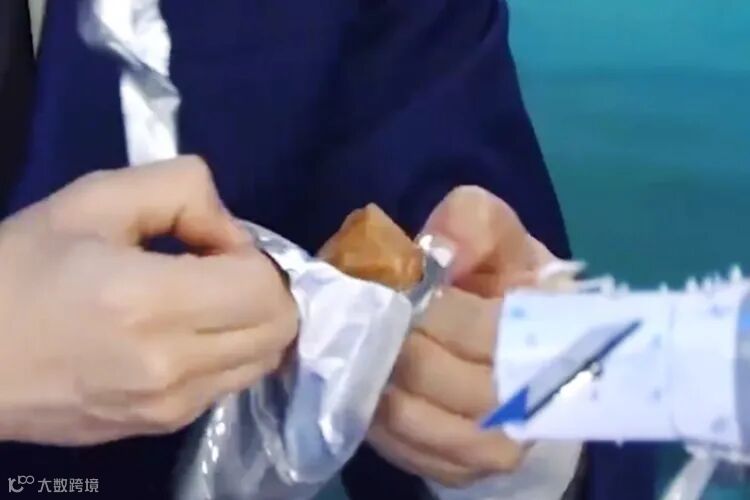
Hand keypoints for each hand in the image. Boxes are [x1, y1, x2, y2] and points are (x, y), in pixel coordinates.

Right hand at [0, 156, 297, 444]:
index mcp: (149, 303)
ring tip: (202, 303)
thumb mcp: (96, 198)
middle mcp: (169, 367)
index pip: (264, 289)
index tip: (212, 244)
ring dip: (252, 325)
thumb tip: (235, 235)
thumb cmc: (23, 270)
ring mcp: (168, 408)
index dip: (255, 256)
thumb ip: (184, 191)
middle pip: (278, 330)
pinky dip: (228, 354)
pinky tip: (185, 334)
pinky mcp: (161, 429)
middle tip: (218, 271)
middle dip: (265, 291)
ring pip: (262, 363)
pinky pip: (228, 386)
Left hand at [368, 186, 556, 486]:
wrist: (511, 347)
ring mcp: (495, 444)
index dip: (435, 305)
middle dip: (392, 334)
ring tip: (368, 341)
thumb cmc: (500, 278)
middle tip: (375, 310)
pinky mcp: (459, 468)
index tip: (405, 283)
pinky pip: (399, 445)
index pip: (485, 330)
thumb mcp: (494, 232)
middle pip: (434, 373)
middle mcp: (532, 400)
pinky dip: (374, 410)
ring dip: (375, 372)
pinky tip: (372, 378)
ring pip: (410, 415)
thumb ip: (473, 223)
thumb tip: (440, 252)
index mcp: (557, 330)